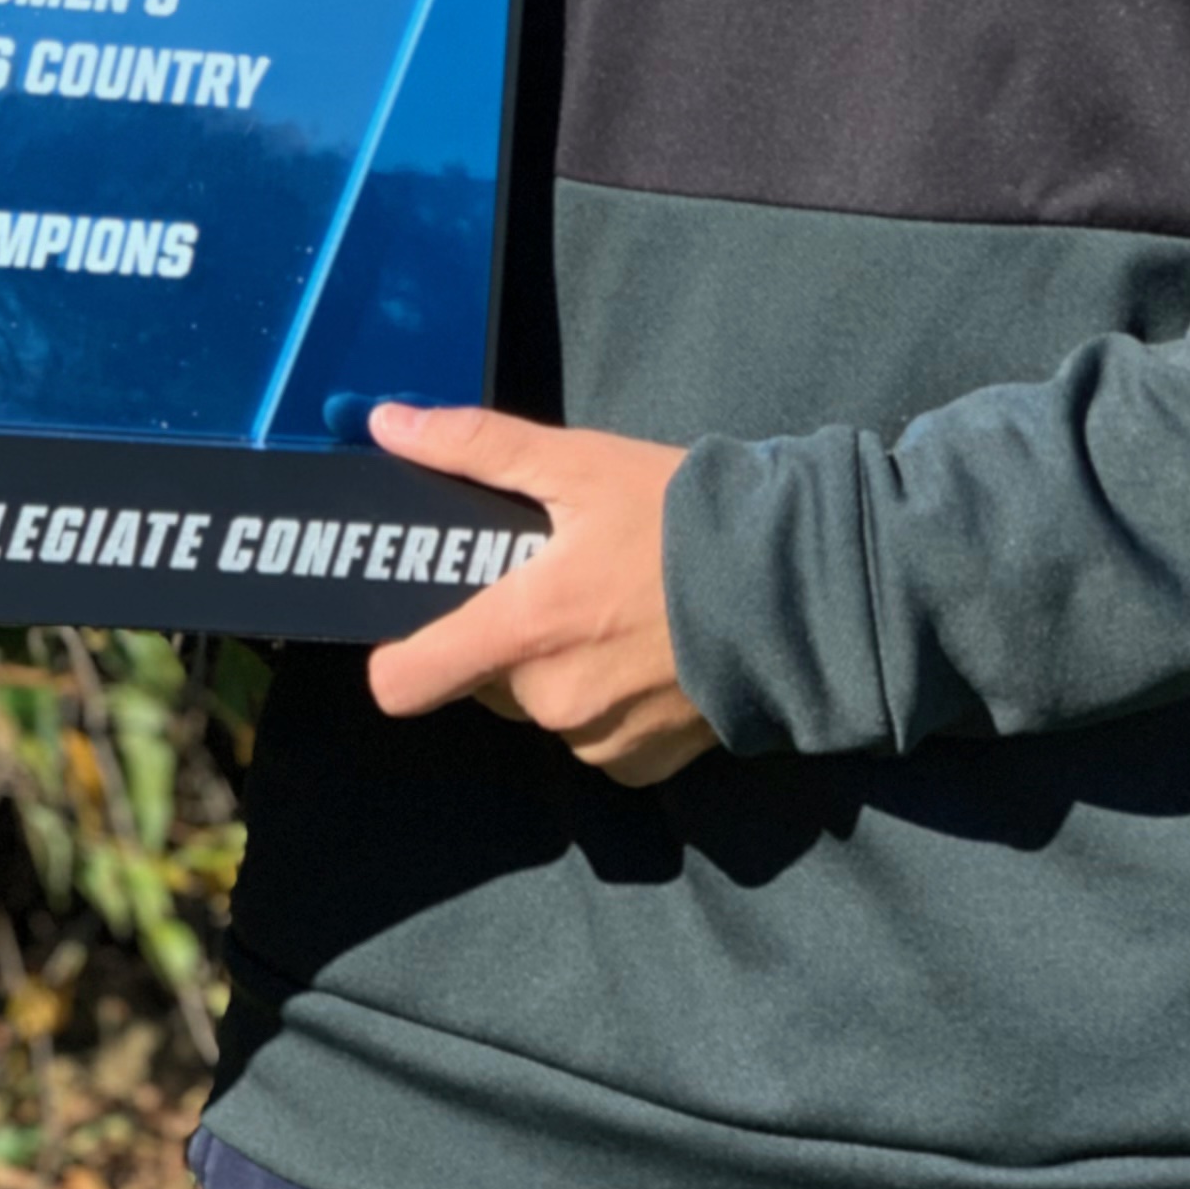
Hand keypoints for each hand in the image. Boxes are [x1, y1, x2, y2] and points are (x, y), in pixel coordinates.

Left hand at [364, 400, 715, 788]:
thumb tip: (388, 422)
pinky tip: (649, 654)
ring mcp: (598, 741)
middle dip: (508, 636)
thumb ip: (475, 447)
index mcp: (522, 629)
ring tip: (615, 609)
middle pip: (483, 679)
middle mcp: (550, 699)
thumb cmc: (683, 519)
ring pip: (541, 707)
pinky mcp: (644, 766)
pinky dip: (608, 703)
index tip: (422, 621)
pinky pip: (594, 739)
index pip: (403, 683)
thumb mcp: (579, 464)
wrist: (801, 586)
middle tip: (559, 581)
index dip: (398, 654)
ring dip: (559, 669)